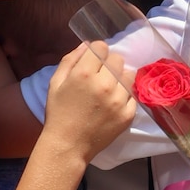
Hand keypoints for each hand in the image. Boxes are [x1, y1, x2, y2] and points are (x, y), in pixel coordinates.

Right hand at [43, 42, 134, 162]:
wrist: (68, 145)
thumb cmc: (58, 113)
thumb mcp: (56, 83)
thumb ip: (70, 60)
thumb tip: (87, 44)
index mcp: (84, 73)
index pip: (102, 47)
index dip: (97, 53)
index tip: (94, 62)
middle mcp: (105, 84)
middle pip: (117, 59)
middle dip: (108, 64)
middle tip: (100, 78)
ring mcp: (119, 100)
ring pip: (129, 74)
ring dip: (119, 78)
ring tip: (109, 90)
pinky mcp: (128, 114)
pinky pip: (133, 94)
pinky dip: (125, 96)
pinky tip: (113, 104)